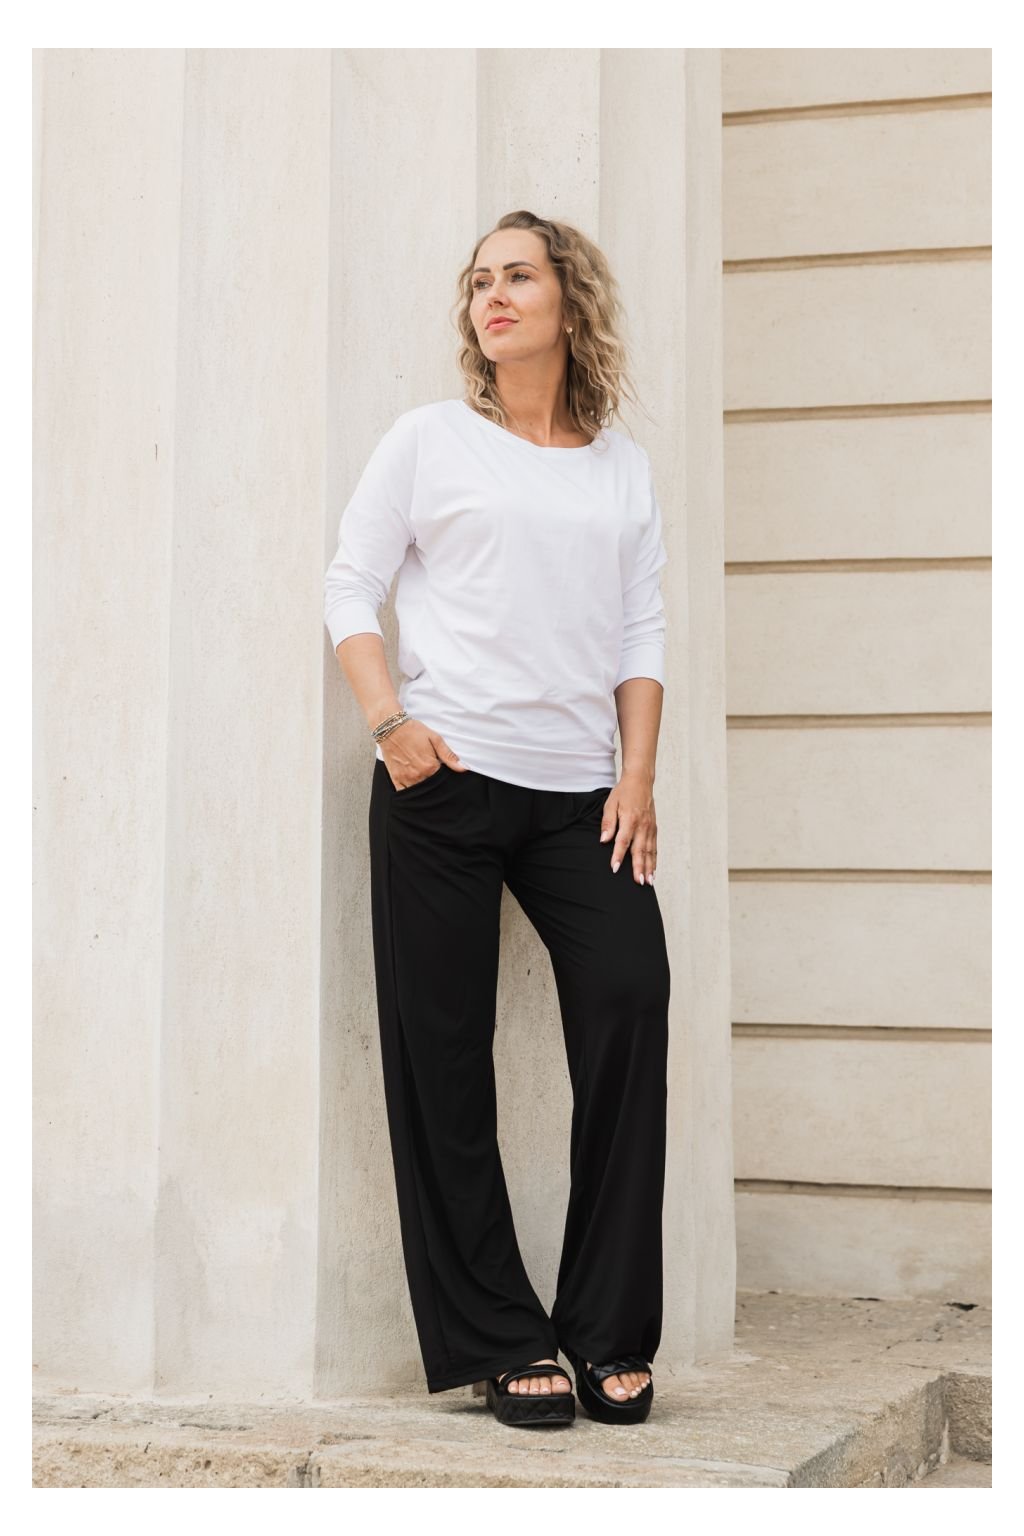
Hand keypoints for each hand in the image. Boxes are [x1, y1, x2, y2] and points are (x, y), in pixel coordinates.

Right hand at [381, 718, 467, 789]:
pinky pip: (405, 793)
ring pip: (419, 792)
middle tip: (432, 772)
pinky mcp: (396, 779)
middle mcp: (418, 775)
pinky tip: (414, 786)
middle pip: (432, 787)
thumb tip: (463, 768)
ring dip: (424, 789)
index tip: (443, 772)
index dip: (445, 777)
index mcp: (430, 767)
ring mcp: (406, 779)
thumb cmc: (413, 731)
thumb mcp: (435, 739)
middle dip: (435, 784)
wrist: (390, 728)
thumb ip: (448, 755)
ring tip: (424, 777)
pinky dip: (411, 793)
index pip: (443, 780)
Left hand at [599, 768, 657, 883]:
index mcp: (630, 819)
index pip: (623, 841)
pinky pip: (655, 848)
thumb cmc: (623, 792)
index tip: (614, 868)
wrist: (641, 781)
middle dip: (639, 867)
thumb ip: (608, 823)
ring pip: (650, 851)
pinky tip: (653, 871)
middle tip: (638, 882)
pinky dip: (654, 860)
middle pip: (640, 850)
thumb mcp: (610, 804)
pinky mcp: (654, 829)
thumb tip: (604, 840)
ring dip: (649, 868)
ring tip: (648, 882)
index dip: (618, 855)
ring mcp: (650, 828)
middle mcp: (642, 826)